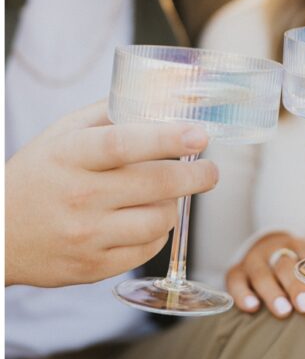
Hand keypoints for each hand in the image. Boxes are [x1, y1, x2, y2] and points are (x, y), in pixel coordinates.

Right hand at [5, 100, 217, 287]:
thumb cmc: (40, 174)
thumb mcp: (63, 134)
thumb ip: (111, 112)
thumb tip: (166, 92)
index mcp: (70, 156)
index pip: (124, 144)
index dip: (167, 138)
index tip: (200, 134)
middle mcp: (78, 196)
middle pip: (155, 184)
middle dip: (196, 176)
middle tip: (210, 171)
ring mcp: (85, 235)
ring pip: (159, 219)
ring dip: (174, 205)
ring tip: (167, 196)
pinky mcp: (91, 267)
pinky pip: (147, 250)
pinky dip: (158, 233)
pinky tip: (147, 220)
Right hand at [225, 231, 304, 317]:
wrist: (264, 249)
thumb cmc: (292, 263)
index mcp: (298, 244)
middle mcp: (275, 249)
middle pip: (286, 265)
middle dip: (297, 286)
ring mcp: (254, 259)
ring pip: (261, 273)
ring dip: (273, 292)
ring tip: (283, 310)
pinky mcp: (236, 271)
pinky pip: (236, 281)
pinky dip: (243, 294)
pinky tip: (252, 307)